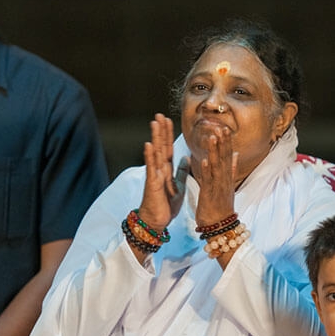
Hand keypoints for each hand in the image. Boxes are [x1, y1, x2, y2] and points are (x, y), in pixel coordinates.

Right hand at [138, 114, 188, 229]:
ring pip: (156, 153)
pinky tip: (148, 145)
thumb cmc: (165, 204)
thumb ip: (181, 171)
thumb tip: (185, 158)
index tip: (168, 119)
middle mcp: (159, 170)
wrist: (156, 221)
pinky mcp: (152, 184)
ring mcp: (155, 176)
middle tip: (159, 114)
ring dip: (155, 138)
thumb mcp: (178, 185)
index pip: (168, 148)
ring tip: (154, 123)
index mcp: (167, 170)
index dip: (168, 134)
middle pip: (161, 146)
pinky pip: (151, 168)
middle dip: (161, 131)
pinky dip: (150, 156)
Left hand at [191, 126, 238, 226]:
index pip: (228, 156)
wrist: (220, 227)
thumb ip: (232, 169)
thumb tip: (236, 154)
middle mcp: (224, 180)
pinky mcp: (209, 195)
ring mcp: (218, 187)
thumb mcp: (228, 186)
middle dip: (223, 143)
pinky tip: (205, 160)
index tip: (225, 128)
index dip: (226, 142)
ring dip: (215, 151)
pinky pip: (208, 181)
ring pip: (217, 166)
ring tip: (213, 137)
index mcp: (227, 177)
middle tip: (222, 127)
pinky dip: (207, 170)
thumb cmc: (220, 207)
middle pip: (224, 158)